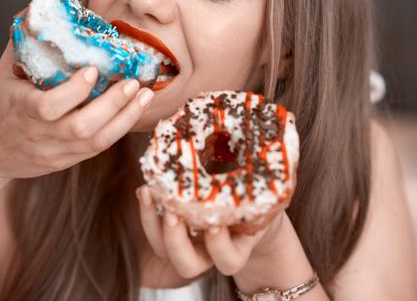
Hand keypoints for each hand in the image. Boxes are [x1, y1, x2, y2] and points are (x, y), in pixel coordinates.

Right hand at [0, 40, 154, 183]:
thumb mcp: (2, 74)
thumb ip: (21, 44)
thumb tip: (37, 7)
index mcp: (21, 111)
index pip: (49, 107)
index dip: (74, 91)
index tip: (94, 69)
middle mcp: (40, 135)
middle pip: (81, 128)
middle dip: (113, 104)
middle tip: (134, 81)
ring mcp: (56, 152)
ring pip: (96, 142)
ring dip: (125, 117)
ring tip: (145, 94)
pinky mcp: (67, 160)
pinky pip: (98, 148)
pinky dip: (120, 127)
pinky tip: (135, 108)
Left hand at [135, 185, 283, 278]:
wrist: (248, 201)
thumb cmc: (258, 196)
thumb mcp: (265, 192)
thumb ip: (266, 186)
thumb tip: (270, 150)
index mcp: (236, 248)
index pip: (228, 261)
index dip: (219, 247)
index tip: (215, 225)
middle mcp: (207, 252)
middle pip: (187, 266)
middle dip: (176, 241)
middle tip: (172, 213)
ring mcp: (187, 242)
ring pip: (162, 251)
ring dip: (150, 224)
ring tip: (147, 193)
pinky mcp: (172, 226)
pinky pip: (153, 227)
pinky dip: (146, 209)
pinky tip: (145, 188)